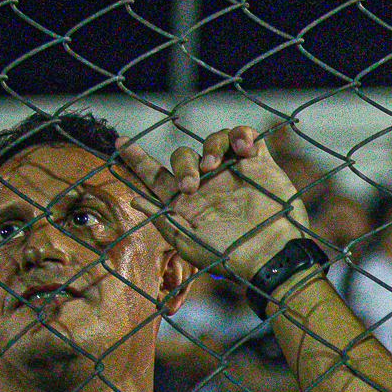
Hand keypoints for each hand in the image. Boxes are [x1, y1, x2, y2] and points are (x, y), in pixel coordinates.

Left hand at [117, 126, 309, 280]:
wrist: (273, 254)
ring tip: (216, 165)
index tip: (119, 143)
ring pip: (213, 141)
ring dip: (210, 147)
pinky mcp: (259, 165)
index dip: (137, 159)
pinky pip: (247, 136)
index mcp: (186, 202)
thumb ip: (164, 221)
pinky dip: (242, 134)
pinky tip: (243, 148)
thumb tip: (135, 199)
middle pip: (182, 154)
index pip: (155, 176)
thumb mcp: (190, 244)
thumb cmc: (230, 256)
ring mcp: (234, 172)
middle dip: (183, 164)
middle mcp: (208, 184)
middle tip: (192, 184)